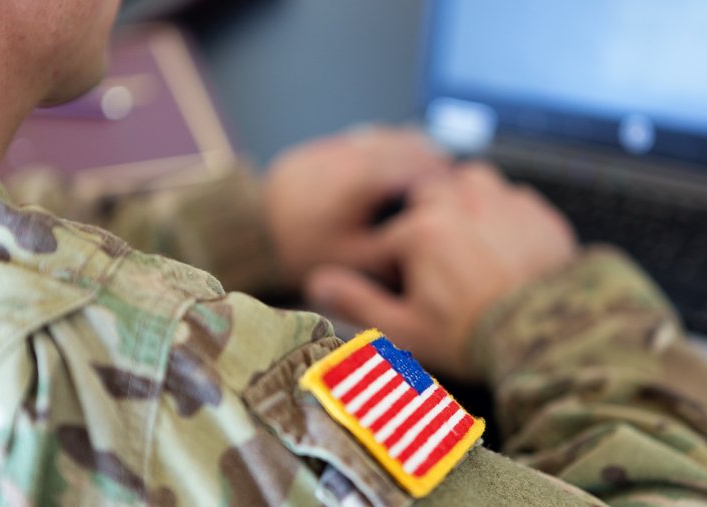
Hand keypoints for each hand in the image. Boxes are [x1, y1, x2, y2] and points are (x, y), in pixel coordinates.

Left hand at [262, 126, 451, 289]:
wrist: (246, 233)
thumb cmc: (299, 251)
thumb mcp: (352, 261)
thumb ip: (396, 248)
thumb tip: (429, 241)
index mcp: (363, 179)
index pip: (418, 166)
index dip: (444, 178)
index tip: (460, 190)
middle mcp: (350, 154)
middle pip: (405, 144)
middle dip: (432, 159)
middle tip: (451, 177)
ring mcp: (332, 148)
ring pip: (383, 137)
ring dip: (409, 149)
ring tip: (428, 167)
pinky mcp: (317, 151)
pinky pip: (361, 140)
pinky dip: (383, 148)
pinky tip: (391, 163)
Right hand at [306, 163, 577, 379]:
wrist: (552, 336)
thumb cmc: (473, 336)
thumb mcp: (406, 329)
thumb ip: (358, 301)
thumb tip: (317, 282)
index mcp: (421, 232)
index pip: (388, 239)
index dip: (390, 266)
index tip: (402, 287)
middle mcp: (460, 203)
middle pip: (427, 196)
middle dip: (423, 220)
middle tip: (433, 258)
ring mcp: (503, 202)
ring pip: (471, 180)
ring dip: (462, 199)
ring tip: (466, 236)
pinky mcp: (537, 212)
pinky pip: (511, 196)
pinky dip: (502, 211)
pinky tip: (505, 243)